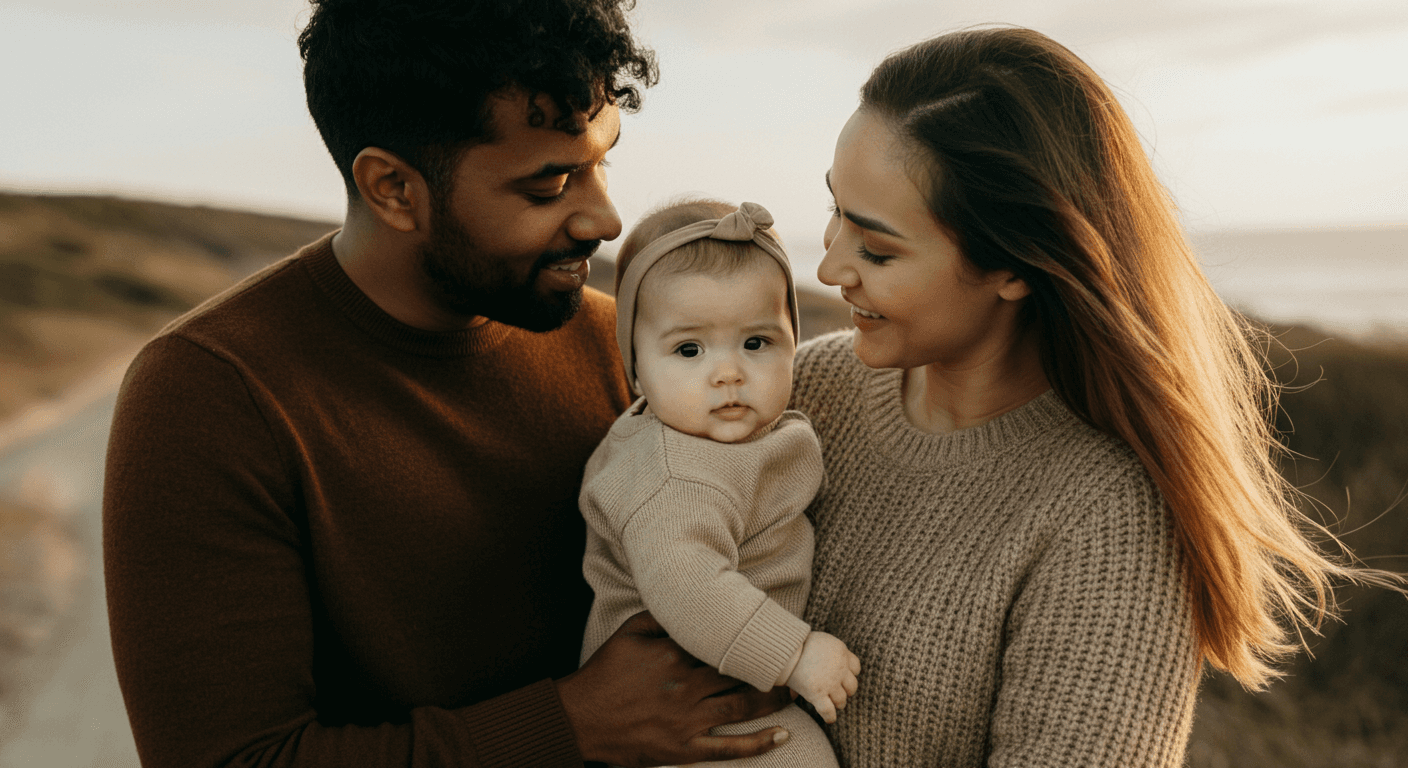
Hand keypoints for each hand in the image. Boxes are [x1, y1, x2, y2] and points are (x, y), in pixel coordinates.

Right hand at [559, 611, 792, 766]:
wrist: (580, 717)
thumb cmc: (605, 672)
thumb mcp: (629, 632)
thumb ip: (662, 616)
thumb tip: (694, 603)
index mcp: (675, 655)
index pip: (723, 643)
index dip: (751, 640)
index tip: (776, 634)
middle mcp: (686, 686)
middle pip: (740, 675)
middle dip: (772, 669)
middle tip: (797, 664)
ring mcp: (688, 720)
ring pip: (742, 708)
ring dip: (774, 701)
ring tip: (796, 694)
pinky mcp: (685, 750)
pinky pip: (728, 748)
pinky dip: (758, 744)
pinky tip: (782, 736)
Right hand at [785, 631, 859, 722]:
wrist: (786, 648)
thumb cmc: (798, 643)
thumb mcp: (821, 641)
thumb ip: (828, 652)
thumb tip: (829, 659)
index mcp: (841, 651)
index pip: (856, 667)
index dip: (851, 674)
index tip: (844, 678)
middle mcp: (840, 668)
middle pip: (852, 686)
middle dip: (846, 691)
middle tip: (839, 693)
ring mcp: (830, 682)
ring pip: (842, 700)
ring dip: (839, 704)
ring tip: (834, 705)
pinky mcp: (818, 694)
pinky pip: (828, 711)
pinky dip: (830, 717)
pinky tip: (830, 720)